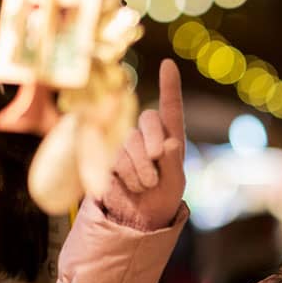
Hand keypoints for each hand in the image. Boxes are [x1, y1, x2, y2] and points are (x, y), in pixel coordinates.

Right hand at [98, 59, 186, 230]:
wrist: (137, 218)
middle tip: (157, 163)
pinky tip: (130, 186)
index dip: (169, 86)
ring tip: (146, 185)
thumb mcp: (175, 183)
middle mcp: (146, 136)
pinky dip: (127, 175)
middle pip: (147, 120)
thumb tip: (170, 143)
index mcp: (170, 137)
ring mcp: (124, 144)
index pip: (171, 108)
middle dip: (153, 141)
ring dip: (141, 167)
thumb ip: (173, 163)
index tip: (168, 64)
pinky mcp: (106, 157)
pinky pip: (115, 158)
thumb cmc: (162, 198)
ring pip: (130, 142)